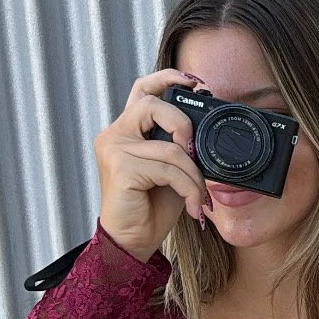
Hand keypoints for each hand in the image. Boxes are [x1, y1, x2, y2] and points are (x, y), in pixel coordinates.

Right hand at [94, 70, 209, 262]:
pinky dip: (187, 188)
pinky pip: (168, 169)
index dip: (167, 77)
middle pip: (153, 105)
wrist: (133, 241)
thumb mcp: (171, 169)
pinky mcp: (120, 169)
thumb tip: (204, 135)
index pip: (143, 89)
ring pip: (169, 147)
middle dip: (183, 125)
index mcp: (127, 130)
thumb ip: (179, 146)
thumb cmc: (150, 206)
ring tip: (198, 196)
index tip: (196, 82)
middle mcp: (114, 134)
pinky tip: (190, 206)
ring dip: (193, 175)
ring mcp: (114, 150)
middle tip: (195, 154)